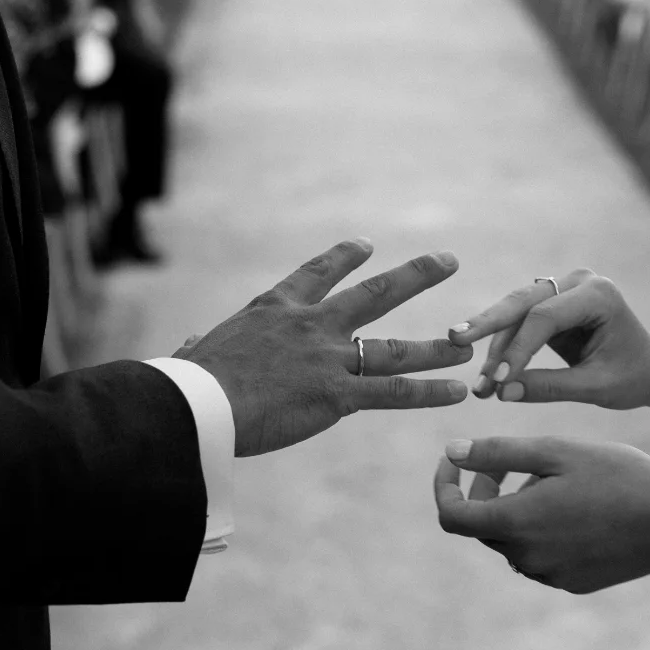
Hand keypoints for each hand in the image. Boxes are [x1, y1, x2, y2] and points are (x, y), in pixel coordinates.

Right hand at [174, 239, 473, 456]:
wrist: (194, 404)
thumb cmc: (183, 385)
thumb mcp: (194, 354)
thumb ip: (201, 348)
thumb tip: (189, 347)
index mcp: (273, 310)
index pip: (315, 275)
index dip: (342, 258)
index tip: (365, 245)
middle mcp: (309, 326)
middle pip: (374, 294)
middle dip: (415, 276)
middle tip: (447, 260)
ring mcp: (326, 358)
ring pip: (394, 348)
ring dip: (434, 346)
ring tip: (466, 344)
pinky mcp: (335, 395)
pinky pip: (391, 393)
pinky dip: (427, 392)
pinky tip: (456, 391)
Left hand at [433, 436, 649, 593]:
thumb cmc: (619, 476)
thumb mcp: (557, 451)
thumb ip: (498, 452)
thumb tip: (453, 451)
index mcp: (516, 524)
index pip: (451, 516)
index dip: (444, 485)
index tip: (455, 460)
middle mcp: (526, 558)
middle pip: (483, 526)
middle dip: (487, 491)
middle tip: (515, 461)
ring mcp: (550, 576)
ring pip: (513, 539)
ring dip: (518, 509)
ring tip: (559, 481)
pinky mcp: (572, 583)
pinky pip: (541, 554)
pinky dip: (543, 529)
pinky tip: (579, 506)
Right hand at [446, 270, 649, 408]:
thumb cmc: (633, 377)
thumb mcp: (597, 388)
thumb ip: (551, 388)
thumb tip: (502, 392)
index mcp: (598, 294)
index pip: (545, 317)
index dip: (518, 348)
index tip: (497, 381)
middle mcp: (577, 282)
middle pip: (522, 302)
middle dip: (487, 326)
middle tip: (454, 340)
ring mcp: (562, 288)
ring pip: (514, 312)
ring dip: (492, 345)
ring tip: (477, 384)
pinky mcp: (550, 302)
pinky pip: (518, 322)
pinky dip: (501, 347)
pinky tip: (484, 372)